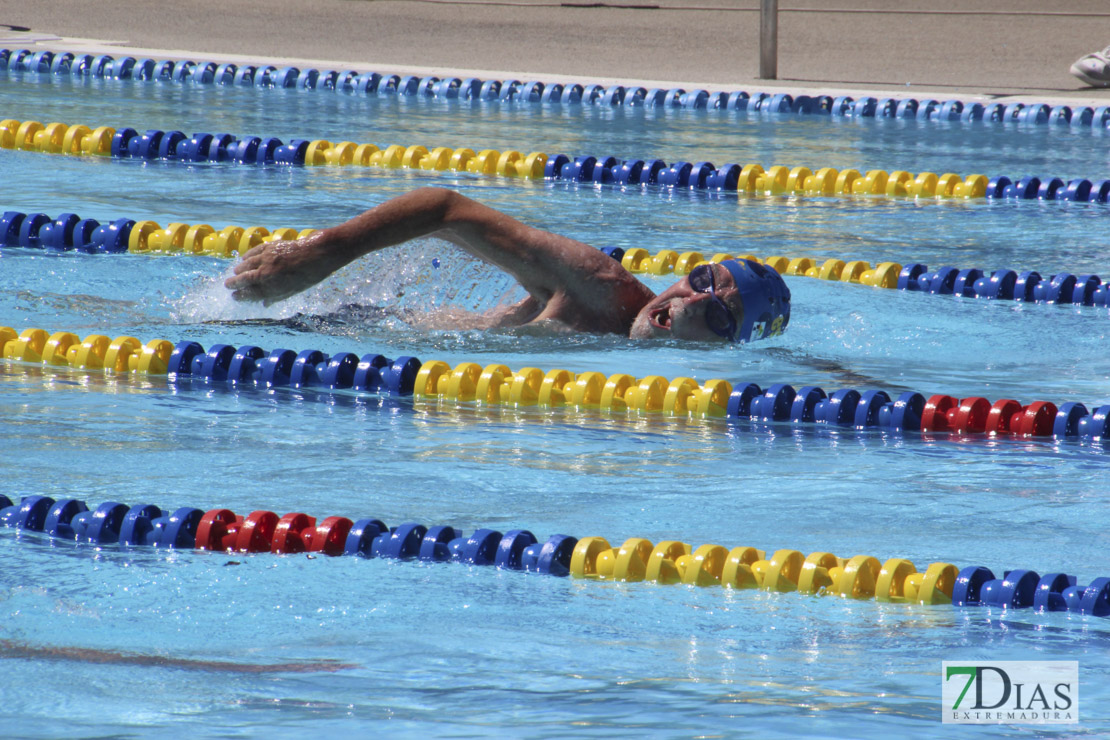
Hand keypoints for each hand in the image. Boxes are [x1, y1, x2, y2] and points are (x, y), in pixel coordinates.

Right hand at [224, 232, 339, 305]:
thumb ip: (277, 296)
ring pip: (246, 265)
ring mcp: (267, 259)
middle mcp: (267, 274)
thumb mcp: (294, 290)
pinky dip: (246, 256)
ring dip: (238, 270)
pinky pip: (253, 252)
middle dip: (234, 283)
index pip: (250, 294)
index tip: (235, 296)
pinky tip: (243, 259)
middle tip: (228, 285)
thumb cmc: (310, 275)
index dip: (241, 295)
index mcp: (273, 287)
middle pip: (244, 279)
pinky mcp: (270, 247)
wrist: (319, 253)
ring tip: (235, 273)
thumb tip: (264, 304)